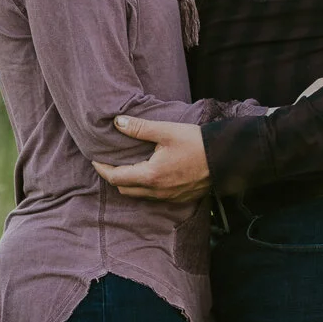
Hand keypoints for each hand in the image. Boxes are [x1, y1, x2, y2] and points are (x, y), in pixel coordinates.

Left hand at [96, 117, 212, 202]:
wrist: (226, 158)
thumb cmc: (196, 143)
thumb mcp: (166, 131)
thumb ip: (140, 128)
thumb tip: (118, 122)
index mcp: (151, 176)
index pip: (116, 178)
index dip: (103, 169)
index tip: (96, 159)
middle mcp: (158, 191)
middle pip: (125, 190)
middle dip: (114, 177)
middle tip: (110, 163)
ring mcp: (169, 197)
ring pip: (140, 195)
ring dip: (130, 183)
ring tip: (128, 167)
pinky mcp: (180, 198)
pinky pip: (155, 197)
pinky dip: (145, 187)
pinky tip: (149, 174)